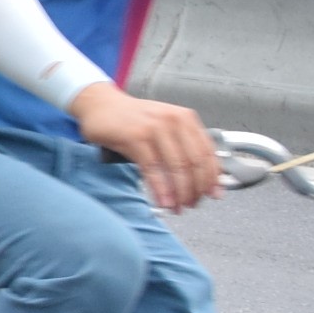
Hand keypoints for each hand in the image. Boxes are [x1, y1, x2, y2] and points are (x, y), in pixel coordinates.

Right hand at [69, 82, 224, 213]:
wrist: (100, 105)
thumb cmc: (132, 119)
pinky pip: (153, 169)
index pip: (207, 152)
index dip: (212, 178)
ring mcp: (154, 128)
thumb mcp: (163, 126)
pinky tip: (162, 201)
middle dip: (195, 189)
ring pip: (176, 167)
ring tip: (177, 207)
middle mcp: (173, 120)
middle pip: (194, 162)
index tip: (213, 194)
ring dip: (179, 193)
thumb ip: (182, 146)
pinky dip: (160, 189)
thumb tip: (200, 177)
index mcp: (185, 118)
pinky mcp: (135, 137)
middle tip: (192, 204)